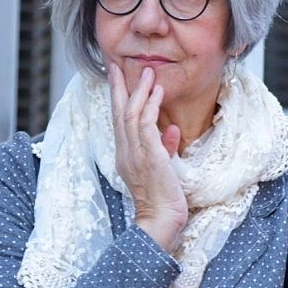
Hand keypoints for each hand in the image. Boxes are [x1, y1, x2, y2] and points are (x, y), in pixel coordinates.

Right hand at [108, 63, 185, 254]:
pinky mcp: (148, 155)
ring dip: (139, 91)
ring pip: (131, 114)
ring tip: (146, 72)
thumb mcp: (164, 169)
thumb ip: (165, 148)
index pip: (119, 122)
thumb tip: (171, 131)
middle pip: (118, 113)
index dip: (118, 100)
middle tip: (115, 66)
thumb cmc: (163, 201)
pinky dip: (151, 106)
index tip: (118, 80)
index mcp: (127, 156)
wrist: (161, 221)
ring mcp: (135, 153)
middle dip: (118, 88)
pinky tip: (156, 93)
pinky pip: (146, 124)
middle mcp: (126, 152)